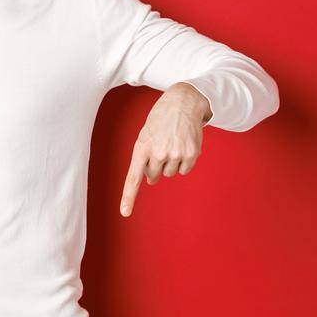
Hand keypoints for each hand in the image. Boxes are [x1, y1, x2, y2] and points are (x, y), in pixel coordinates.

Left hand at [120, 82, 211, 216]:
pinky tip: (182, 146)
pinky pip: (184, 170)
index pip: (133, 177)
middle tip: (159, 148)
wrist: (183, 103)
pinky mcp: (191, 154)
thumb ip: (144, 159)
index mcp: (141, 147)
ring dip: (170, 163)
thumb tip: (151, 181)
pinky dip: (183, 162)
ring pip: (169, 173)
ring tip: (171, 143)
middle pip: (153, 176)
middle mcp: (158, 153)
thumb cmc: (160, 121)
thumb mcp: (145, 136)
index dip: (128, 196)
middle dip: (154, 167)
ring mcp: (176, 154)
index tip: (125, 213)